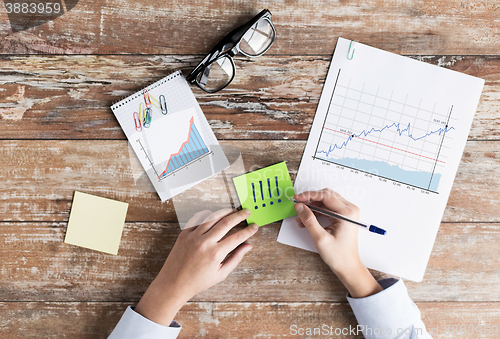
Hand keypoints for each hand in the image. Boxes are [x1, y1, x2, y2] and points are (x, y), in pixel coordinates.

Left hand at [135, 208, 257, 324]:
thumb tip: (248, 246)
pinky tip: (215, 214)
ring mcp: (193, 236)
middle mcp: (205, 242)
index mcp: (215, 254)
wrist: (173, 283)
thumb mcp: (221, 274)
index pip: (237, 237)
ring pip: (213, 217)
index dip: (248, 230)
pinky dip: (208, 215)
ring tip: (233, 210)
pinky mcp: (184, 233)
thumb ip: (236, 258)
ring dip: (225, 212)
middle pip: (227, 222)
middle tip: (247, 212)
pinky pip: (198, 219)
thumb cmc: (198, 281)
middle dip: (239, 215)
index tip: (255, 226)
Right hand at [294, 188, 381, 297]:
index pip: (326, 196)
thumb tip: (300, 206)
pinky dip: (316, 212)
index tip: (297, 198)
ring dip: (312, 207)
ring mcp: (347, 213)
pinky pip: (328, 208)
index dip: (309, 195)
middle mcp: (349, 210)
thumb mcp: (320, 238)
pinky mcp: (343, 217)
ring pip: (326, 202)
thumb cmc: (339, 255)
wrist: (348, 266)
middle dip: (310, 200)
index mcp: (347, 213)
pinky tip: (307, 220)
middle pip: (326, 196)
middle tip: (297, 205)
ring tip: (300, 216)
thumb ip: (309, 220)